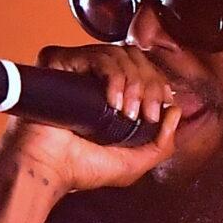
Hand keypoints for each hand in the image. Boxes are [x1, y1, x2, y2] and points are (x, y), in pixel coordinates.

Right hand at [0, 40, 190, 194]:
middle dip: (150, 86)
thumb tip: (176, 111)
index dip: (157, 85)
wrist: (46, 168)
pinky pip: (98, 55)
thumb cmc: (80, 168)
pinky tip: (113, 102)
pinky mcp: (61, 61)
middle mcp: (93, 76)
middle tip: (146, 115)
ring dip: (134, 83)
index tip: (159, 111)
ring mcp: (76, 67)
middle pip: (136, 58)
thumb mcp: (133, 163)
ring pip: (120, 54)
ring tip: (128, 113)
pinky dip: (114, 77)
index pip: (143, 70)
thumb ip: (162, 144)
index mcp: (109, 92)